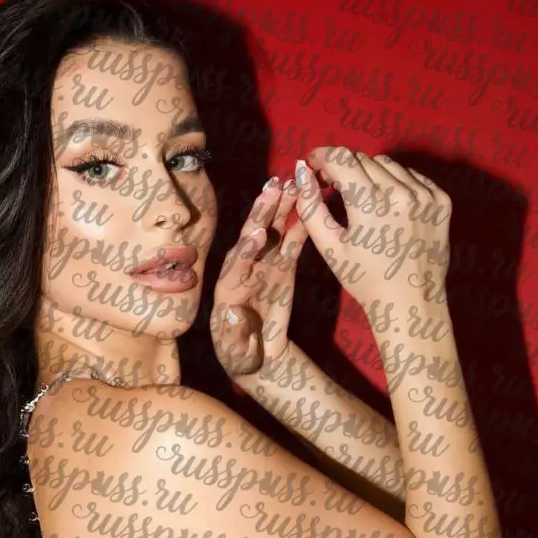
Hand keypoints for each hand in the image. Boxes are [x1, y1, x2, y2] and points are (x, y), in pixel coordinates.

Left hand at [210, 177, 308, 378]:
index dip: (247, 249)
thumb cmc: (240, 355)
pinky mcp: (282, 268)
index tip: (259, 234)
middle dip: (261, 212)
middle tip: (273, 188)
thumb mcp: (236, 351)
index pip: (236, 264)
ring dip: (280, 207)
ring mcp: (264, 266)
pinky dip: (299, 225)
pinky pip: (291, 243)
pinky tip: (309, 204)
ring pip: (272, 231)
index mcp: (227, 288)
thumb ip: (234, 333)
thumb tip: (233, 313)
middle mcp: (243, 269)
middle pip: (251, 237)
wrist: (256, 355)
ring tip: (291, 182)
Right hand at [293, 148, 451, 312]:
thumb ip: (311, 207)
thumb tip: (302, 172)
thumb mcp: (331, 248)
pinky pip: (412, 177)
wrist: (410, 303)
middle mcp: (401, 192)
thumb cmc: (365, 281)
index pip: (340, 158)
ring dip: (370, 174)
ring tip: (361, 198)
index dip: (322, 156)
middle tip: (333, 186)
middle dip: (343, 167)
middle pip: (363, 159)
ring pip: (388, 165)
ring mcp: (425, 195)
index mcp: (370, 204)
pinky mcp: (441, 201)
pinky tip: (388, 206)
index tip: (313, 164)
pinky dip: (396, 184)